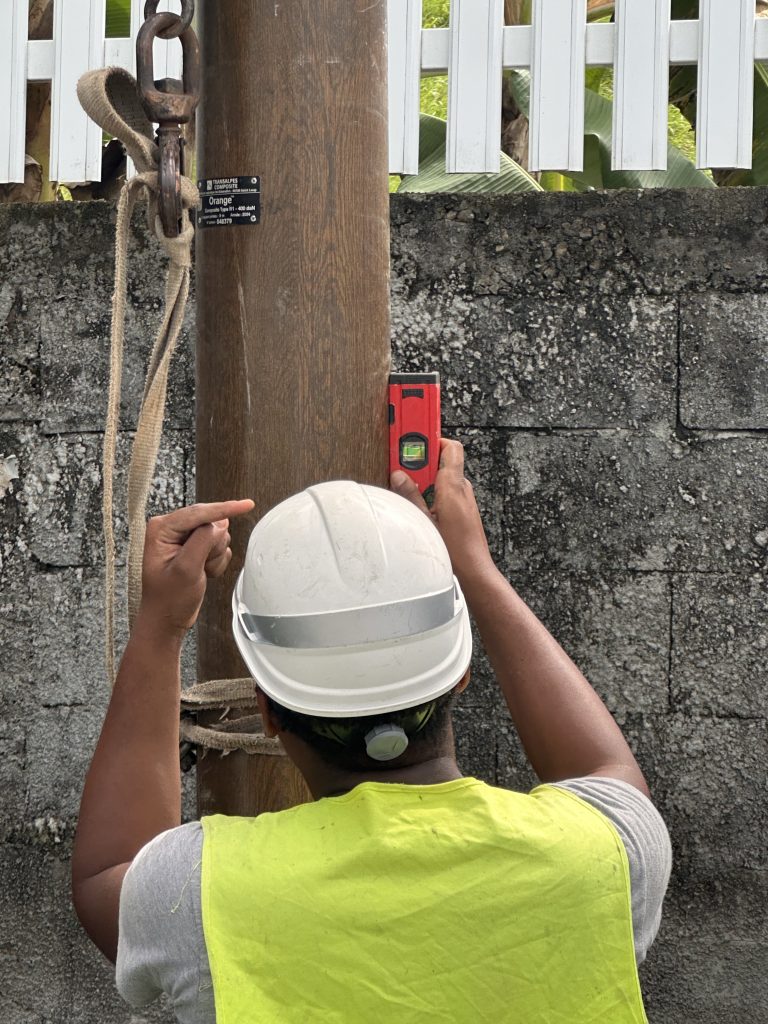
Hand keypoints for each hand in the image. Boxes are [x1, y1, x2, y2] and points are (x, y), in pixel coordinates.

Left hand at [139, 499, 254, 633]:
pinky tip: (204, 573)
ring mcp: (184, 538)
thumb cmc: (169, 599)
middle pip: (210, 523)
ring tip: (201, 571)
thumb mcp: (186, 570)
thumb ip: (203, 542)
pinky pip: (218, 546)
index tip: (246, 505)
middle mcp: (171, 529)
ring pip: (217, 535)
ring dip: (214, 556)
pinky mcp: (194, 547)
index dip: (225, 509)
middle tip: (202, 566)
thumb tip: (219, 524)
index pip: (199, 513)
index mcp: (161, 529)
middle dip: (212, 546)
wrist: (167, 619)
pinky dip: (216, 562)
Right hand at [390, 439, 494, 584]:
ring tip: (409, 486)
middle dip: (422, 459)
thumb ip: (410, 495)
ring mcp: (465, 498)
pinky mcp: (464, 508)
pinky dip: (434, 489)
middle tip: (403, 463)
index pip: (449, 447)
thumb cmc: (455, 550)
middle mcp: (462, 488)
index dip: (431, 437)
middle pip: (443, 459)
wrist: (474, 568)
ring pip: (444, 475)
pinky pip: (448, 489)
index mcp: (453, 486)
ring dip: (427, 476)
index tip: (414, 433)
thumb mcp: (424, 521)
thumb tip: (399, 476)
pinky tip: (422, 503)